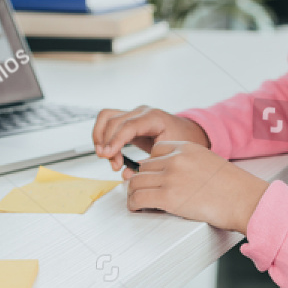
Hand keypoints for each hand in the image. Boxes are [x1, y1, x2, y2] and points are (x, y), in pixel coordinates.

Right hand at [93, 106, 209, 172]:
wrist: (187, 133)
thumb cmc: (182, 142)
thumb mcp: (168, 155)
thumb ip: (147, 164)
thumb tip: (126, 174)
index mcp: (155, 118)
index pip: (129, 126)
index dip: (115, 140)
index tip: (107, 155)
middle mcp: (141, 112)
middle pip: (114, 121)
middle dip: (108, 143)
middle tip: (112, 163)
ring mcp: (133, 114)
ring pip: (106, 117)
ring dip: (100, 136)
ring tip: (105, 156)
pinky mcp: (127, 120)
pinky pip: (107, 121)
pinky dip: (102, 135)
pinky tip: (106, 151)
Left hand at [123, 140, 268, 233]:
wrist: (246, 200)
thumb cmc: (234, 188)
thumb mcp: (210, 164)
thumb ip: (189, 165)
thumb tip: (171, 177)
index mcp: (187, 148)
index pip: (155, 151)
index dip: (152, 166)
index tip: (152, 177)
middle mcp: (176, 159)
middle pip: (144, 167)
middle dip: (143, 181)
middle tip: (143, 192)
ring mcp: (171, 177)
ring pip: (136, 182)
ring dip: (134, 193)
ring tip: (138, 201)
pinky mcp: (168, 197)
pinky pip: (138, 198)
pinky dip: (133, 204)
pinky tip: (137, 208)